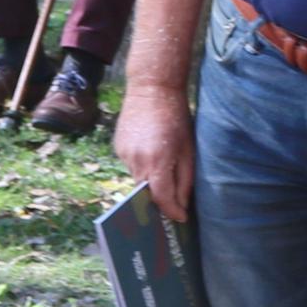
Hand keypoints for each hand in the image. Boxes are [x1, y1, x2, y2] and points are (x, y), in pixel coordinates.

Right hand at [114, 84, 194, 222]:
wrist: (152, 88)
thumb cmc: (177, 117)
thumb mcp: (188, 149)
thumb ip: (185, 179)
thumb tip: (182, 204)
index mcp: (158, 161)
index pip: (162, 198)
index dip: (172, 211)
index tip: (181, 217)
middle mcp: (137, 161)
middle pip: (147, 192)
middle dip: (160, 199)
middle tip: (173, 202)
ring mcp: (124, 154)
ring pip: (138, 179)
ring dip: (151, 180)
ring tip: (163, 165)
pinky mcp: (118, 148)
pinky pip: (131, 166)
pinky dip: (142, 165)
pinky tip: (151, 150)